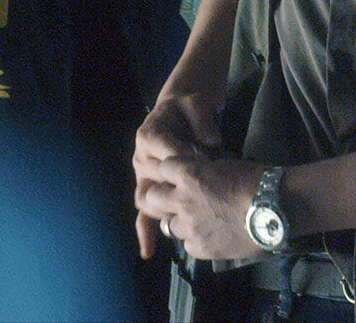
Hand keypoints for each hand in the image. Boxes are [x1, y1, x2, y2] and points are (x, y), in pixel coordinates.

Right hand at [132, 87, 223, 257]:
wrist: (178, 113)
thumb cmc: (187, 109)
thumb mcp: (196, 104)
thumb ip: (203, 122)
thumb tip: (214, 142)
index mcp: (149, 135)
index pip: (163, 149)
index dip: (182, 156)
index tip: (202, 164)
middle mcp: (141, 158)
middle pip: (154, 179)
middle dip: (175, 189)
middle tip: (199, 196)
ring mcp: (144, 177)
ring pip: (147, 200)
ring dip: (162, 213)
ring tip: (178, 227)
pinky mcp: (151, 191)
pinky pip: (144, 214)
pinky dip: (146, 232)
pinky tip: (149, 251)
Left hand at [136, 154, 265, 260]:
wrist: (277, 208)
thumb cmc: (258, 179)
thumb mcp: (226, 165)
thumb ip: (204, 171)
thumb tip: (199, 173)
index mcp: (189, 175)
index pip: (162, 168)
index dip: (170, 171)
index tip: (177, 174)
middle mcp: (182, 201)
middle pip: (151, 198)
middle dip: (160, 197)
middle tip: (175, 199)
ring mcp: (189, 227)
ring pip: (168, 225)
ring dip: (179, 221)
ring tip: (198, 220)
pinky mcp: (200, 248)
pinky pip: (187, 244)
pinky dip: (196, 239)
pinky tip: (212, 235)